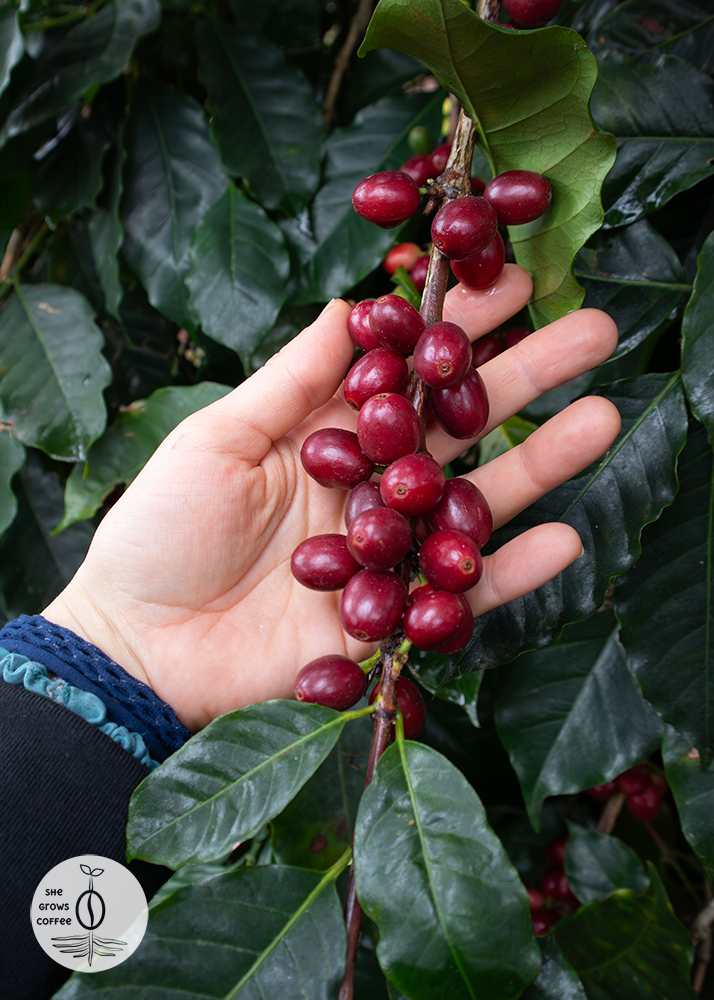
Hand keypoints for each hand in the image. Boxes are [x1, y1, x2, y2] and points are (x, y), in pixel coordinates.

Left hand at [44, 265, 619, 730]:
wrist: (141, 646)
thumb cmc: (161, 533)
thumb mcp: (218, 440)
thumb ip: (290, 382)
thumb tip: (346, 307)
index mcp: (327, 435)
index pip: (406, 371)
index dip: (455, 327)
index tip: (507, 278)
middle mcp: (371, 487)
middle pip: (459, 425)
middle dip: (525, 377)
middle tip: (593, 330)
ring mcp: (389, 551)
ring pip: (477, 499)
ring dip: (542, 463)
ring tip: (602, 417)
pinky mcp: (393, 619)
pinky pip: (462, 596)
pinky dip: (513, 572)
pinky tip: (564, 537)